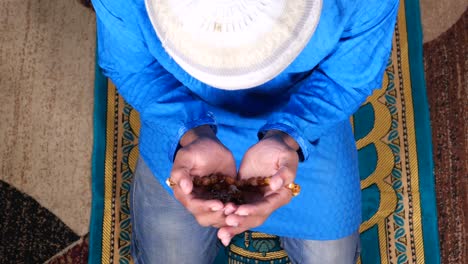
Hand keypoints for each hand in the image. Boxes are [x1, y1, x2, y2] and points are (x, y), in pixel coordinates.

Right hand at [170, 125, 237, 227]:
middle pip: (204, 217)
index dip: (205, 207)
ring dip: (227, 216)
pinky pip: (228, 211)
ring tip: (237, 207)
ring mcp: (210, 201)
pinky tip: (244, 208)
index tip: (219, 204)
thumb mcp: (186, 157)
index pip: (193, 206)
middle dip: (218, 215)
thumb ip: (181, 172)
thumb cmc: (196, 149)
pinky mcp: (223, 199)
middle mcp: (197, 201)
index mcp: (185, 193)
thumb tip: (185, 188)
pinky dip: (235, 212)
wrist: (212, 146)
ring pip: (217, 218)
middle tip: (231, 208)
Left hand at [218, 130, 299, 245]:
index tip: (240, 210)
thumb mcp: (286, 158)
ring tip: (220, 232)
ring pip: (243, 217)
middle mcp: (268, 202)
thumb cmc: (280, 150)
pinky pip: (235, 208)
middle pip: (254, 217)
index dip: (254, 210)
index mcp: (281, 195)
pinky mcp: (243, 196)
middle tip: (226, 224)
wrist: (269, 146)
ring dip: (232, 225)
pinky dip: (226, 216)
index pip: (266, 206)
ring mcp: (255, 201)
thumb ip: (284, 172)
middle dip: (241, 222)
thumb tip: (276, 185)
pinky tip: (215, 223)